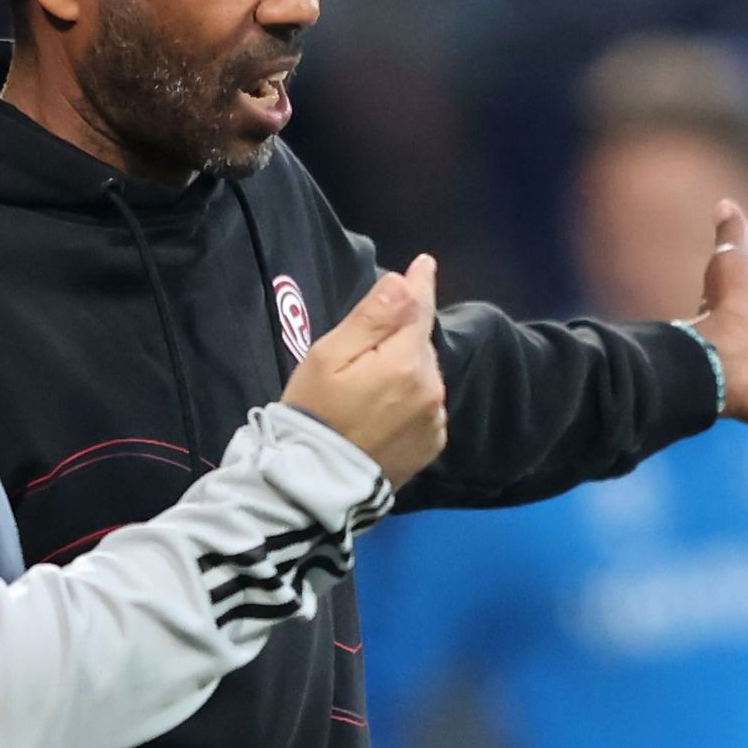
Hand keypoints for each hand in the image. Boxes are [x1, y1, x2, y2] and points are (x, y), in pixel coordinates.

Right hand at [285, 255, 448, 483]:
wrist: (315, 484)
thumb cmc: (313, 413)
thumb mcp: (329, 356)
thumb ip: (371, 318)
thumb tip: (403, 283)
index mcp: (406, 362)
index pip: (419, 311)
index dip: (419, 286)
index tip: (424, 264)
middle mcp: (431, 389)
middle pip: (420, 345)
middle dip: (401, 337)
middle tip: (362, 354)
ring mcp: (434, 421)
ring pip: (425, 376)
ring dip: (407, 370)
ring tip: (369, 388)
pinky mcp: (431, 447)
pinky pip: (426, 407)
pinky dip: (412, 400)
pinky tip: (383, 411)